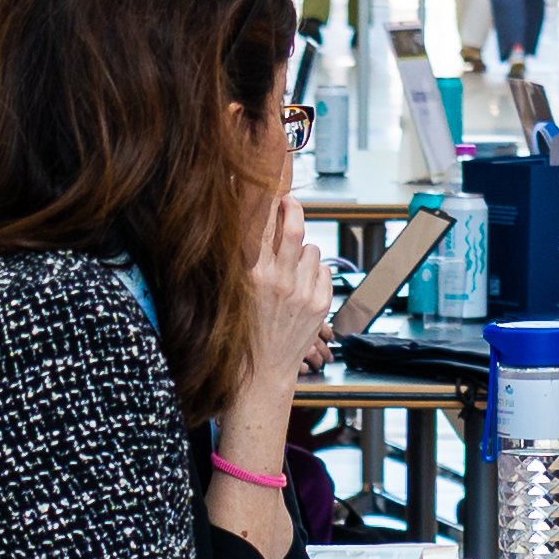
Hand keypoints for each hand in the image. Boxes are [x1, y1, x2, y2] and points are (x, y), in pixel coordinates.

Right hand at [245, 191, 334, 389]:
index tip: (271, 186)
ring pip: (311, 249)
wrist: (261, 372)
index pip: (264, 224)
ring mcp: (303, 293)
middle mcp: (279, 281)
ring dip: (302, 252)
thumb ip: (245, 258)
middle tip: (289, 203)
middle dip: (293, 208)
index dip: (270, 200)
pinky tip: (301, 286)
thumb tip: (252, 222)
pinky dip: (315, 272)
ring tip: (289, 270)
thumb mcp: (235, 291)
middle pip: (294, 227)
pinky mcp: (320, 304)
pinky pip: (323, 269)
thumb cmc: (243, 329)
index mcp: (253, 275)